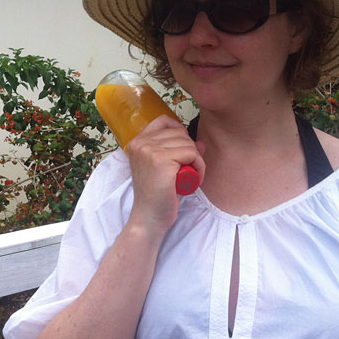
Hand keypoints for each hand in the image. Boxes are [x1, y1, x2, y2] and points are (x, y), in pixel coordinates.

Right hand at [124, 115, 204, 238]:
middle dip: (190, 151)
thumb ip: (179, 151)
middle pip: (180, 133)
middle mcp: (140, 143)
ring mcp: (149, 150)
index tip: (182, 152)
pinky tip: (194, 180)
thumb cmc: (157, 195)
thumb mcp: (166, 168)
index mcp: (137, 142)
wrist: (149, 218)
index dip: (179, 133)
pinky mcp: (161, 160)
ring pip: (188, 143)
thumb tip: (200, 142)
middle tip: (188, 171)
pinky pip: (192, 154)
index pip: (164, 121)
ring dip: (196, 160)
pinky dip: (199, 166)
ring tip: (191, 176)